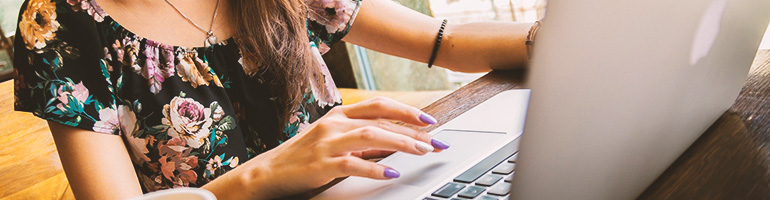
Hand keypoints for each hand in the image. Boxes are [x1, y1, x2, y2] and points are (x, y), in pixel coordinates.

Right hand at [235, 97, 449, 198]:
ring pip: (371, 136)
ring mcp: (327, 143)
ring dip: (401, 143)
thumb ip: (361, 139)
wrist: (268, 172)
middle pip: (381, 120)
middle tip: (435, 142)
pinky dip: (375, 167)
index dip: (406, 111)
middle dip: (412, 130)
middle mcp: (334, 124)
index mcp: (339, 115)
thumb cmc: (304, 157)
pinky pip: (353, 163)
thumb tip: (395, 142)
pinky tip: (391, 172)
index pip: (378, 105)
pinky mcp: (321, 164)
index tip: (430, 121)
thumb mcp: (334, 141)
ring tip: (422, 152)